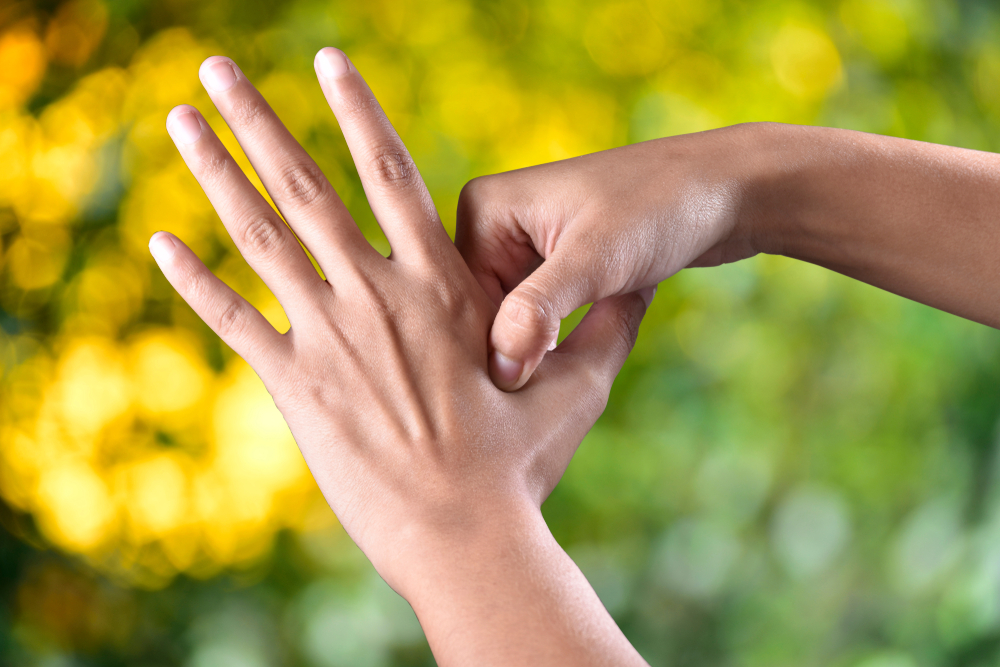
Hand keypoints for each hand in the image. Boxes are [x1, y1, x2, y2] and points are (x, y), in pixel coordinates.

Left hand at [152, 49, 648, 664]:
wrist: (466, 537)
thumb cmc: (522, 465)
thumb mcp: (579, 389)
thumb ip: (603, 330)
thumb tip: (644, 292)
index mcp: (440, 283)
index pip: (390, 171)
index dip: (356, 110)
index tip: (326, 60)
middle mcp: (377, 294)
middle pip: (305, 185)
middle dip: (258, 119)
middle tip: (217, 65)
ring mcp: (331, 338)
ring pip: (261, 236)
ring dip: (215, 173)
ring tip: (179, 121)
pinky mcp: (298, 389)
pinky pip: (235, 321)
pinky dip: (195, 281)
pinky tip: (158, 240)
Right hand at [458, 122, 999, 392]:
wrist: (730, 190)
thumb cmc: (661, 208)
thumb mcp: (596, 260)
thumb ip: (539, 310)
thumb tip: (499, 366)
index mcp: (482, 209)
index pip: (458, 299)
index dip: (486, 349)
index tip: (516, 395)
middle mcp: (495, 225)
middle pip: (481, 313)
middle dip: (513, 352)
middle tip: (546, 395)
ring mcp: (526, 247)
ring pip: (512, 322)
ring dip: (538, 352)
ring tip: (562, 383)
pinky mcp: (557, 266)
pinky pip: (540, 318)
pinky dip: (558, 343)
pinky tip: (579, 363)